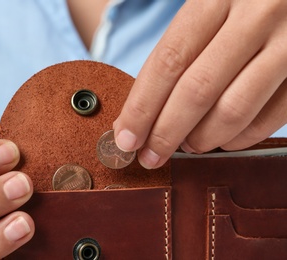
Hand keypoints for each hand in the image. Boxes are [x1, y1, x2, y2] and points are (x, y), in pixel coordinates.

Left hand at [114, 0, 286, 168]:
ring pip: (233, 110)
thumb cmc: (242, 5)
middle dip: (165, 133)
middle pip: (197, 91)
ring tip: (187, 146)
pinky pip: (270, 119)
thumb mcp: (208, 7)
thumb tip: (141, 113)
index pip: (169, 61)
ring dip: (201, 139)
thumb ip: (179, 50)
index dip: (142, 107)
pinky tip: (222, 140)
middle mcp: (256, 16)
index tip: (125, 138)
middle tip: (149, 157)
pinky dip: (238, 139)